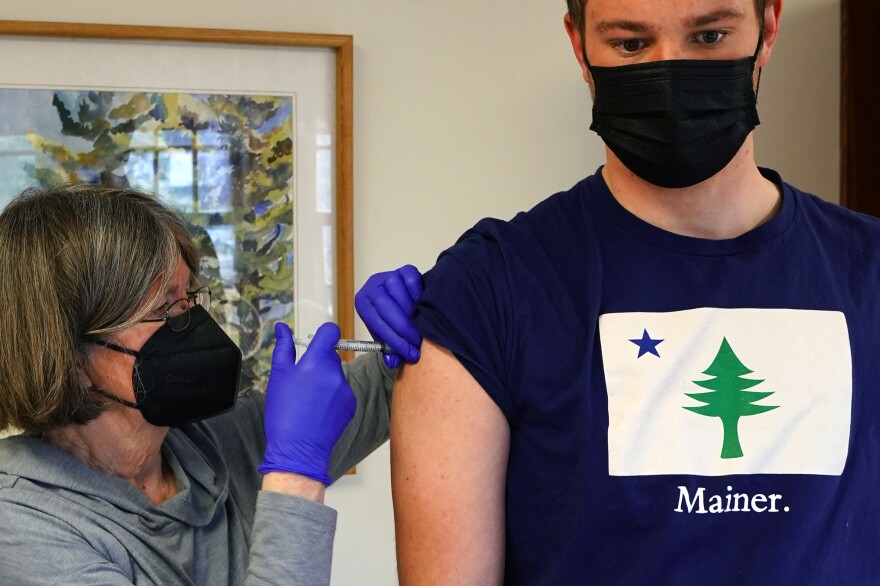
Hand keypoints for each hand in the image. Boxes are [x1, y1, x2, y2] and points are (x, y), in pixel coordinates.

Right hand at [259, 322, 355, 484]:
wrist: (298, 448)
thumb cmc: (284, 413)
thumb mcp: (278, 377)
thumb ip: (283, 348)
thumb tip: (282, 328)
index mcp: (316, 362)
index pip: (331, 332)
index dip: (323, 334)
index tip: (315, 343)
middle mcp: (336, 373)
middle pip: (331, 355)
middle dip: (318, 362)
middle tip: (301, 381)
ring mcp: (346, 389)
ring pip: (336, 374)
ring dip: (325, 380)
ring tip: (308, 400)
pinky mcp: (351, 404)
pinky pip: (342, 391)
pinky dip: (332, 396)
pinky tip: (318, 410)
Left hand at [355, 264, 423, 368]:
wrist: (405, 300)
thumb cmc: (393, 319)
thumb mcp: (388, 335)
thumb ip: (390, 350)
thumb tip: (393, 363)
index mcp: (363, 302)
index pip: (376, 322)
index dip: (394, 340)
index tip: (410, 353)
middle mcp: (372, 286)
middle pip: (385, 307)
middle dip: (404, 329)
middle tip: (418, 343)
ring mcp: (388, 275)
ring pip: (398, 293)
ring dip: (411, 313)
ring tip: (422, 329)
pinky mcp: (405, 269)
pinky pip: (411, 281)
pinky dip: (418, 294)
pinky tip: (424, 308)